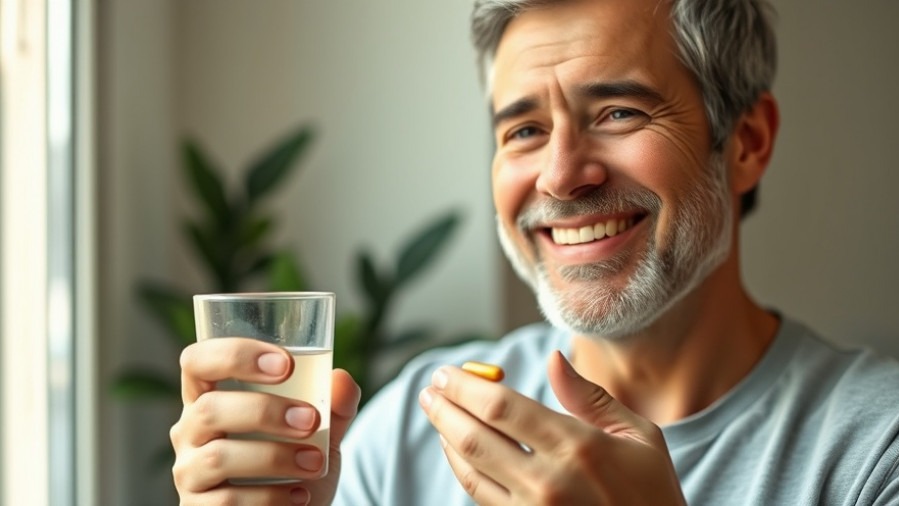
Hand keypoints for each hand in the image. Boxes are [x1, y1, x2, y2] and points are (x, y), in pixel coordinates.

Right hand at [171, 338, 360, 504]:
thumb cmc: (296, 459)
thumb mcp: (320, 430)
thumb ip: (334, 404)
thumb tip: (343, 380)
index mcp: (211, 395)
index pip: (198, 361)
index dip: (235, 355)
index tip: (286, 364)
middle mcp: (191, 430)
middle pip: (209, 409)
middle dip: (264, 412)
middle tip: (310, 421)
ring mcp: (189, 472)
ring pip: (218, 458)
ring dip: (274, 458)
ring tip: (316, 463)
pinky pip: (226, 502)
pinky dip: (269, 497)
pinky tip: (299, 496)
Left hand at [418, 351, 685, 504]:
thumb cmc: (653, 491)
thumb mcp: (639, 437)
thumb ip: (590, 397)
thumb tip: (553, 358)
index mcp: (579, 448)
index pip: (502, 408)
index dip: (466, 386)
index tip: (448, 371)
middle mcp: (549, 482)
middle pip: (475, 436)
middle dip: (444, 406)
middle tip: (431, 386)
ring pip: (469, 468)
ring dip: (445, 435)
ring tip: (436, 410)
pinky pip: (480, 496)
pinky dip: (461, 467)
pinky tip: (457, 447)